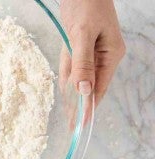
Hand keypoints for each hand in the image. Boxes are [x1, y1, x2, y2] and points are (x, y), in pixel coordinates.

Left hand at [59, 0, 125, 121]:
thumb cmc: (86, 6)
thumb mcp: (82, 35)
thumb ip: (82, 63)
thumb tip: (83, 91)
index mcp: (110, 56)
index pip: (99, 87)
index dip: (89, 107)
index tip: (82, 124)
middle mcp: (103, 57)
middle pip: (89, 86)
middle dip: (80, 106)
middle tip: (72, 127)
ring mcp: (91, 52)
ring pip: (79, 78)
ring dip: (73, 96)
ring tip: (69, 117)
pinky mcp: (80, 46)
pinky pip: (73, 66)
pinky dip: (68, 79)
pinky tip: (66, 93)